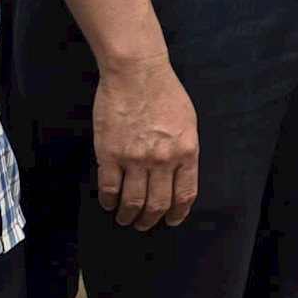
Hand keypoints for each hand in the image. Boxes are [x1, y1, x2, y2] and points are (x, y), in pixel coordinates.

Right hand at [93, 59, 199, 229]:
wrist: (136, 73)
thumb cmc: (164, 92)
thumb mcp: (188, 122)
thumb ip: (185, 151)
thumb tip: (179, 175)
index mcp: (186, 152)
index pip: (184, 194)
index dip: (177, 212)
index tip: (171, 220)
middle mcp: (163, 160)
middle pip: (158, 204)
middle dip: (151, 220)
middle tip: (144, 224)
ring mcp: (135, 159)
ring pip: (132, 201)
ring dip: (129, 215)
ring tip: (125, 218)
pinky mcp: (110, 154)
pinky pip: (109, 188)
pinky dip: (109, 201)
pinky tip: (109, 203)